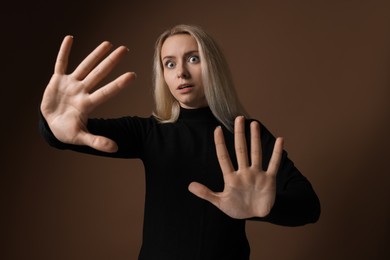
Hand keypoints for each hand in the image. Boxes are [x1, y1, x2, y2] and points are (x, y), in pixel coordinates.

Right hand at [40, 35, 135, 151]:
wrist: (51, 126)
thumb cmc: (67, 132)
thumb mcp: (80, 138)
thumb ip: (97, 142)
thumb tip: (115, 149)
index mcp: (87, 104)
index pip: (106, 92)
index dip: (118, 84)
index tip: (133, 75)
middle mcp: (82, 91)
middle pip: (99, 73)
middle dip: (111, 61)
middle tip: (126, 49)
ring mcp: (71, 84)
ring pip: (85, 66)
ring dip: (95, 54)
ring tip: (108, 43)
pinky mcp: (57, 81)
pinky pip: (61, 63)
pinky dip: (64, 52)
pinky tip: (70, 38)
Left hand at [188, 116, 283, 218]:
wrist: (254, 215)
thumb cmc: (236, 208)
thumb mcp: (220, 202)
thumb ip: (206, 194)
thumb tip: (190, 186)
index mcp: (231, 178)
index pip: (224, 157)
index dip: (220, 144)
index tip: (217, 129)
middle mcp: (244, 172)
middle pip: (241, 150)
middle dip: (239, 134)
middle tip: (239, 118)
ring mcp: (256, 174)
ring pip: (256, 153)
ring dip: (255, 139)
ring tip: (254, 124)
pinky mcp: (269, 179)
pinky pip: (273, 164)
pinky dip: (277, 153)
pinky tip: (280, 140)